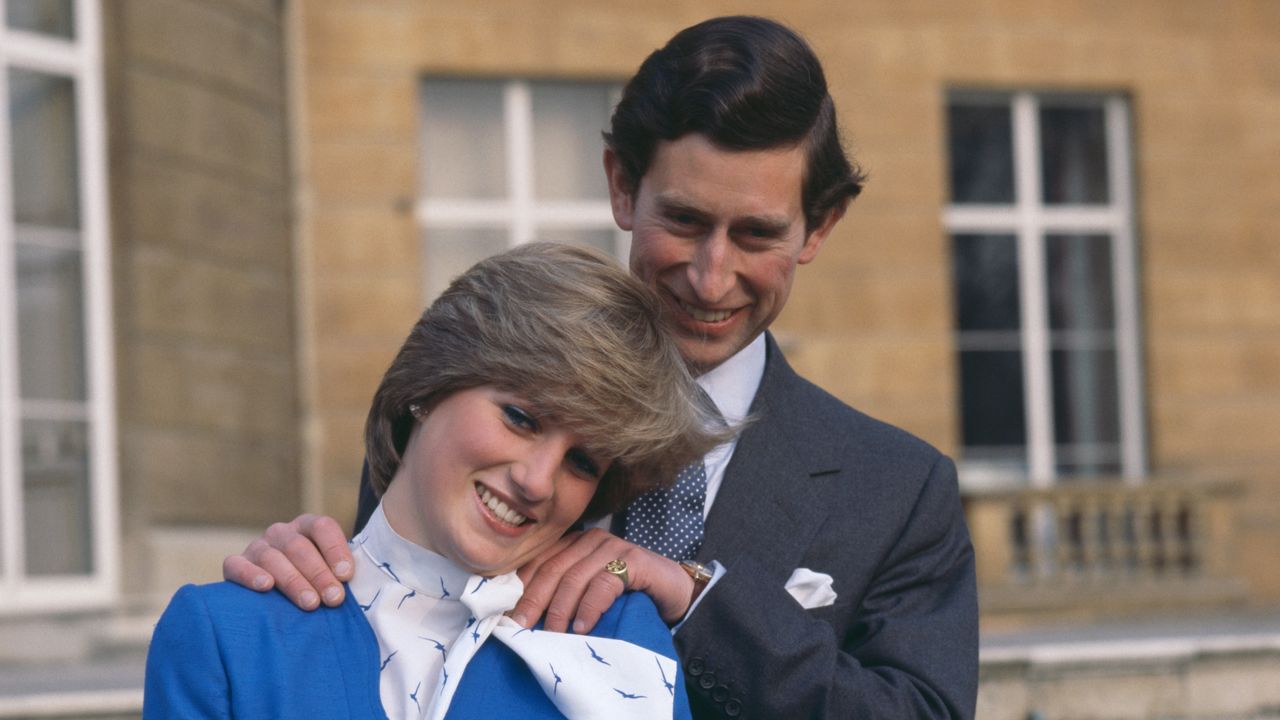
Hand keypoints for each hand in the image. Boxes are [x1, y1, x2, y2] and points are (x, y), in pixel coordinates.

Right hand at [221, 514, 353, 609]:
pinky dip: (250, 575)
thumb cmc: (313, 585)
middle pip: (299, 546)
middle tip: (334, 598)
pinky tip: (265, 586)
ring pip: (273, 558)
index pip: (322, 527)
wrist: (274, 597)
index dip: (335, 549)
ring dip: (293, 581)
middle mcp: (281, 533)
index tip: (346, 575)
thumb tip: (356, 587)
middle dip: (319, 574)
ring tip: (310, 603)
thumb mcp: (329, 572)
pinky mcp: (235, 565)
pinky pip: (237, 565)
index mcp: (308, 526)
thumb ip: (341, 573)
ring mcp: (257, 547)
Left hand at [511, 528, 694, 633]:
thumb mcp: (589, 593)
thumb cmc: (627, 595)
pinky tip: (582, 627)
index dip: (521, 588)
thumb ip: (564, 595)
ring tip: (551, 635)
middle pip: (552, 569)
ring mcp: (613, 547)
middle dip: (533, 600)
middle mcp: (591, 540)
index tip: (506, 615)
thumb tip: (525, 619)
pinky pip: (603, 584)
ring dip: (559, 610)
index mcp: (575, 544)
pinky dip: (589, 608)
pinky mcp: (634, 560)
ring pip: (574, 578)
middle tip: (521, 628)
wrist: (675, 591)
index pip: (539, 562)